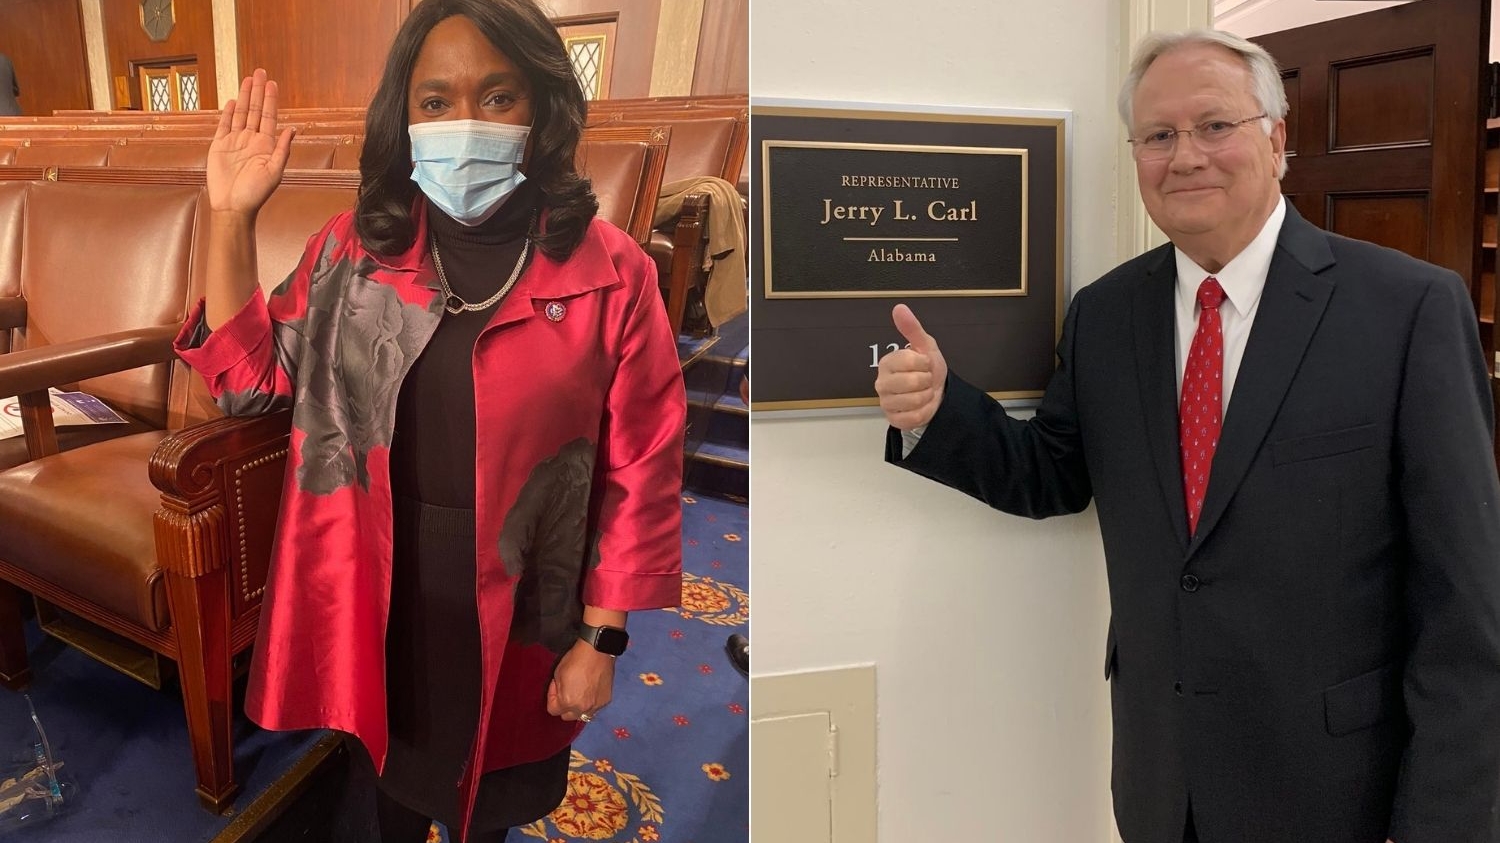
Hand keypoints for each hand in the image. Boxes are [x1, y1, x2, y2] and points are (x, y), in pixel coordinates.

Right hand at [208, 69, 294, 216]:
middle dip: (257, 91)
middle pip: (254, 110)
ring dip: (244, 97)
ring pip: (240, 114)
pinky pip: (224, 126)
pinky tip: (233, 101)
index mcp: (266, 146)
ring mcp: (235, 142)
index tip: (272, 83)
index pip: (268, 117)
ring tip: (247, 80)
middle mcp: (251, 141)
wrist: (233, 206)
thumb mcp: (274, 171)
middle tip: (259, 71)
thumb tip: (293, 129)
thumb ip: (282, 149)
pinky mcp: (219, 146)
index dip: (270, 100)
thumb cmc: (256, 193)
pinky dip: (228, 113)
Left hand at [547, 639, 615, 722]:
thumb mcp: (557, 674)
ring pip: (582, 715)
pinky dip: (591, 703)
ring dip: (579, 708)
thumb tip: (560, 694)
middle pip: (568, 716)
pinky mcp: (605, 701)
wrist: (597, 652)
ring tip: (580, 694)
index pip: (553, 710)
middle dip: (565, 706)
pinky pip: (594, 708)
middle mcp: (582, 708)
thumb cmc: (575, 660)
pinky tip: (591, 691)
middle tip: (567, 691)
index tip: (556, 686)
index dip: (552, 698)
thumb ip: (557, 690)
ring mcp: (595, 706)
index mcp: (567, 702)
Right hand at [875, 303, 947, 429]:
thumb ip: (912, 328)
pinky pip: (914, 417)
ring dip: (927, 397)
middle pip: (912, 382)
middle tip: (925, 379)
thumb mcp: (925, 346)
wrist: (937, 393)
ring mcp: (886, 402)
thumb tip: (899, 308)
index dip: (924, 363)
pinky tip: (921, 406)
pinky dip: (924, 412)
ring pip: (914, 401)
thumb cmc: (928, 368)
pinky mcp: (893, 419)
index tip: (924, 364)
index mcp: (887, 363)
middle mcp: (882, 383)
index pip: (909, 360)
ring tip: (923, 392)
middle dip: (927, 380)